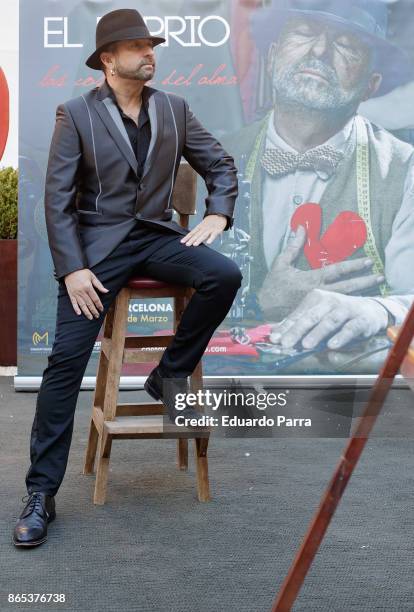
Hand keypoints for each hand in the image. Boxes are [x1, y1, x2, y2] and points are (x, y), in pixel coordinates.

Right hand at [64, 269, 108, 318]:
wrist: (70, 270)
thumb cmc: (82, 272)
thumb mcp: (92, 277)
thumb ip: (99, 285)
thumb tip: (106, 291)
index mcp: (88, 287)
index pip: (95, 299)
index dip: (99, 305)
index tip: (101, 310)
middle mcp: (82, 291)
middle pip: (89, 303)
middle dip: (94, 311)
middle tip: (97, 316)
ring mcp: (76, 293)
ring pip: (82, 305)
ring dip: (86, 312)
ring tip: (90, 318)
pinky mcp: (71, 294)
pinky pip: (73, 303)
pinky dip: (76, 308)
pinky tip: (79, 314)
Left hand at [180, 214, 226, 245]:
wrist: (219, 214)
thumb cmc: (211, 221)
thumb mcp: (203, 225)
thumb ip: (198, 232)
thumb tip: (192, 239)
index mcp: (200, 226)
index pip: (192, 232)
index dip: (187, 237)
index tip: (182, 241)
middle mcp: (204, 228)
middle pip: (197, 234)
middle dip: (191, 240)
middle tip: (187, 244)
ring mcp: (210, 229)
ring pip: (204, 235)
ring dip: (199, 240)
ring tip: (195, 244)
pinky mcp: (217, 230)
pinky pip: (213, 235)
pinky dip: (211, 238)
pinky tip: (208, 242)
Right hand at [258, 225, 383, 317]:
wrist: (263, 310)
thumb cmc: (273, 287)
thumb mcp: (281, 264)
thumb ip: (293, 246)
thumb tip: (302, 227)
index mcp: (311, 280)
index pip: (336, 271)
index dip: (353, 266)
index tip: (368, 261)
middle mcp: (319, 293)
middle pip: (347, 288)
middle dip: (364, 282)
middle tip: (380, 276)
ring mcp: (320, 306)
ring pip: (344, 300)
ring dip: (361, 294)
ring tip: (376, 289)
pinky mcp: (318, 315)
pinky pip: (337, 310)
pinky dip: (350, 306)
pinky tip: (360, 303)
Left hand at [269, 289, 388, 349]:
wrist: (371, 310)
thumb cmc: (338, 314)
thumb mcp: (318, 317)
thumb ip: (298, 324)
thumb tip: (274, 333)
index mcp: (316, 298)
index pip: (298, 315)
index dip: (285, 327)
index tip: (274, 339)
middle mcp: (330, 301)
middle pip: (311, 317)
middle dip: (297, 331)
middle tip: (285, 343)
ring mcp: (346, 309)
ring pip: (329, 321)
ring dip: (317, 334)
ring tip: (306, 345)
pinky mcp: (362, 319)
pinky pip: (350, 329)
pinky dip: (341, 337)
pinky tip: (332, 346)